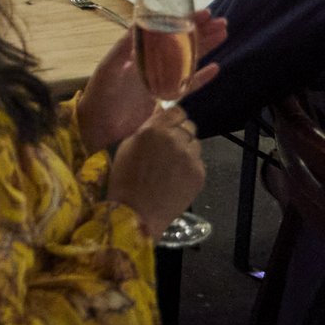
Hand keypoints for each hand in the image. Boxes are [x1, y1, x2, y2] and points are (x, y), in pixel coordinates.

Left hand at [74, 10, 225, 151]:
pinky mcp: (165, 97)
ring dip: (205, 48)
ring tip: (223, 34)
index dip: (184, 21)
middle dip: (200, 31)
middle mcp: (152, 61)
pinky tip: (216, 68)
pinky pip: (187, 85)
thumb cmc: (100, 93)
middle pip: (181, 43)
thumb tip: (139, 21)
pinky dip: (201, 78)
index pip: (166, 30)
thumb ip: (124, 47)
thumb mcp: (109, 67)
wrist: (98, 125)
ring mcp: (160, 79)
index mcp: (138, 50)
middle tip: (222, 22)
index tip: (203, 13)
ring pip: (188, 60)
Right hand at [108, 106, 206, 237]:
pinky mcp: (199, 174)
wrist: (137, 212)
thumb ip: (147, 128)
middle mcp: (176, 139)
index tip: (169, 126)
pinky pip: (198, 163)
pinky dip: (189, 168)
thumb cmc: (125, 179)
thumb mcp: (128, 146)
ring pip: (195, 145)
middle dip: (180, 134)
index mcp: (155, 129)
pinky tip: (176, 179)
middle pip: (189, 127)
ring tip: (171, 167)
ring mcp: (190, 157)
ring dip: (186, 151)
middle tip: (169, 150)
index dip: (173, 119)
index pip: (177, 112)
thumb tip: (160, 115)